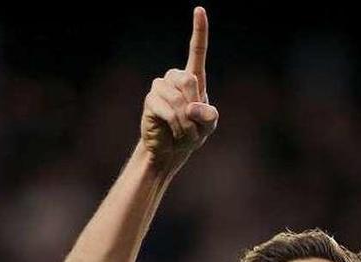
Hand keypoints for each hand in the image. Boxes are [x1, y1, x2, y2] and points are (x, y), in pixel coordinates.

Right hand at [140, 6, 218, 174]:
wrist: (170, 150)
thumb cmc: (192, 133)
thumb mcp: (209, 125)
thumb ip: (208, 115)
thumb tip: (190, 107)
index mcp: (193, 79)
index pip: (196, 51)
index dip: (199, 31)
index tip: (199, 10)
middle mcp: (175, 78)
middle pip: (189, 80)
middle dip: (194, 106)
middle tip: (194, 126)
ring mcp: (160, 88)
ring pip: (178, 99)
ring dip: (186, 121)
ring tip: (185, 132)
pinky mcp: (151, 100)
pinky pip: (167, 109)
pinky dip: (176, 124)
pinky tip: (174, 131)